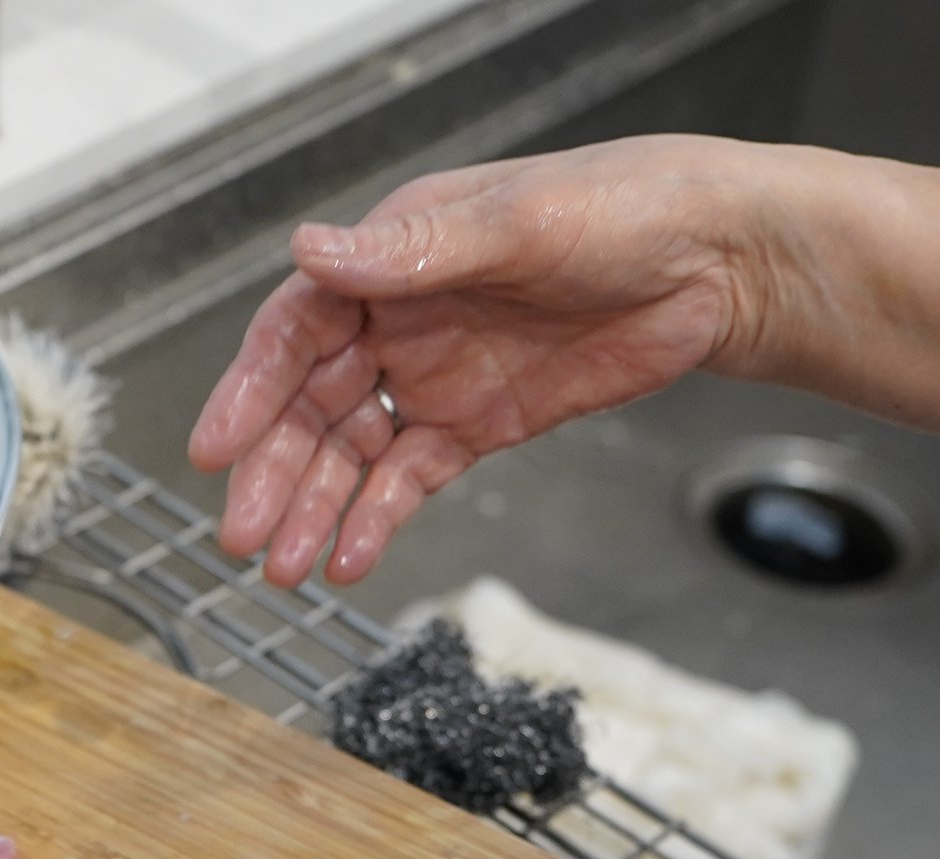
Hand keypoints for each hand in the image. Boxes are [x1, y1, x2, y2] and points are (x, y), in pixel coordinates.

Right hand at [190, 136, 793, 586]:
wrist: (722, 261)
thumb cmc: (627, 210)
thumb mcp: (519, 224)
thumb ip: (414, 251)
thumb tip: (310, 250)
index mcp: (391, 259)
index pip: (296, 331)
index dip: (250, 390)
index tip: (217, 446)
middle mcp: (396, 321)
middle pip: (310, 406)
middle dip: (273, 472)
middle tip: (241, 533)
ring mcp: (433, 377)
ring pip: (350, 455)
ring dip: (313, 509)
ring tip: (283, 569)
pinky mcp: (475, 425)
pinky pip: (409, 480)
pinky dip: (376, 521)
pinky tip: (348, 559)